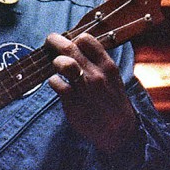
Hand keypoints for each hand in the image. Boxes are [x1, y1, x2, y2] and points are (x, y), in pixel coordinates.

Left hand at [46, 32, 137, 154]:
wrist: (119, 131)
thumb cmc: (113, 102)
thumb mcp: (113, 79)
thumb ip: (97, 63)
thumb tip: (77, 47)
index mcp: (107, 66)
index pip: (87, 40)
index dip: (74, 38)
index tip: (69, 41)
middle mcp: (96, 74)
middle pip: (70, 48)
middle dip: (55, 41)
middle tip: (49, 40)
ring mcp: (85, 88)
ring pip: (64, 64)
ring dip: (56, 61)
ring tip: (55, 65)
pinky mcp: (73, 103)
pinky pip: (56, 84)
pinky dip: (52, 81)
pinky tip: (56, 84)